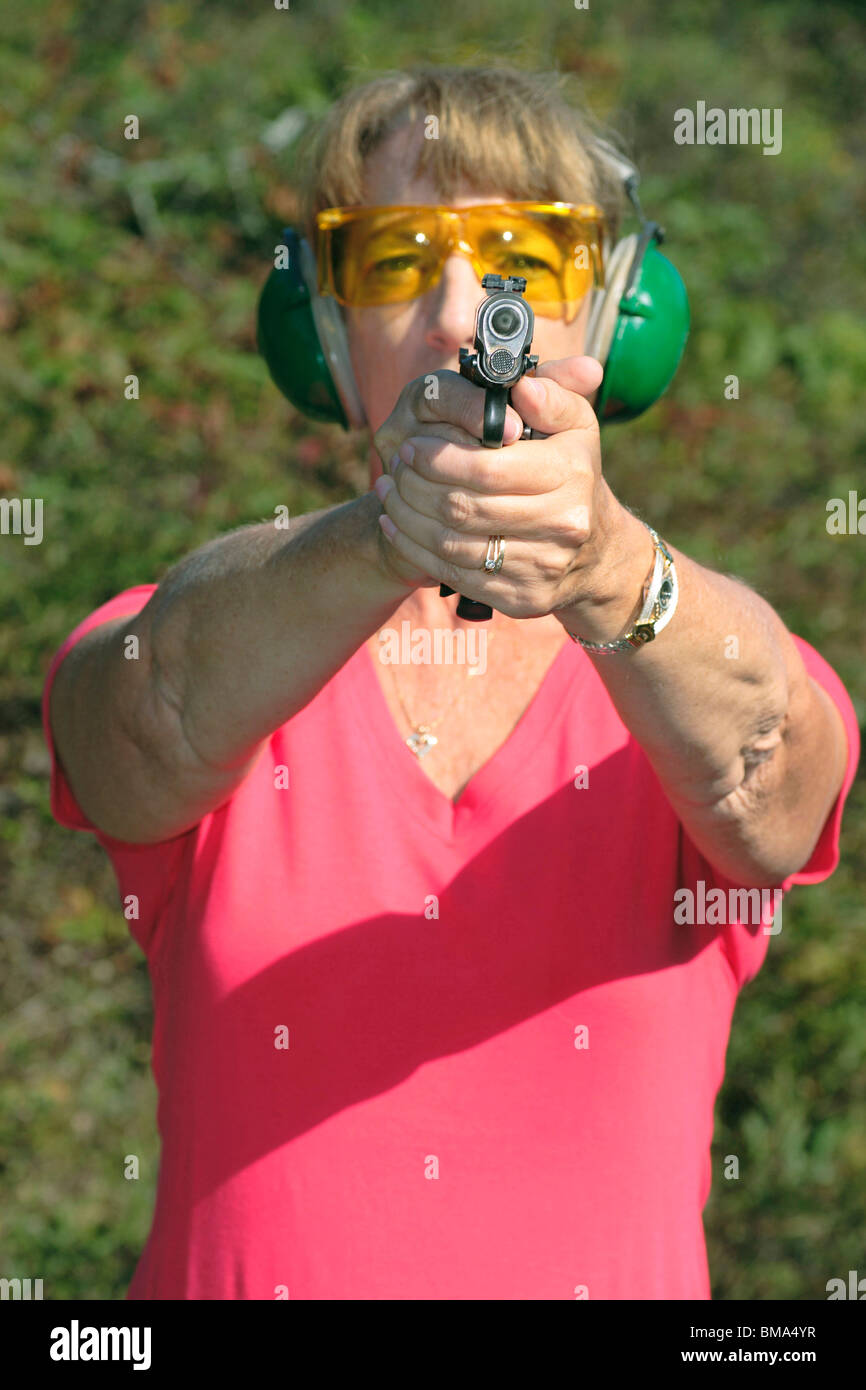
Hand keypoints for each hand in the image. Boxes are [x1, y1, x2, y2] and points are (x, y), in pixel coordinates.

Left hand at [373, 354, 650, 620]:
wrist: (597, 553)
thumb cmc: (573, 475)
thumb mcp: (576, 426)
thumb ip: (553, 394)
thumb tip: (523, 387)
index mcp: (571, 474)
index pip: (487, 468)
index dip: (439, 458)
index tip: (412, 446)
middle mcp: (562, 524)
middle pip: (463, 508)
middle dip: (416, 486)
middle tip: (395, 467)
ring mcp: (542, 567)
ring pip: (451, 544)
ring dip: (407, 517)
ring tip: (387, 492)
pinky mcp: (521, 598)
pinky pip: (453, 573)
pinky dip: (415, 548)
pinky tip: (396, 525)